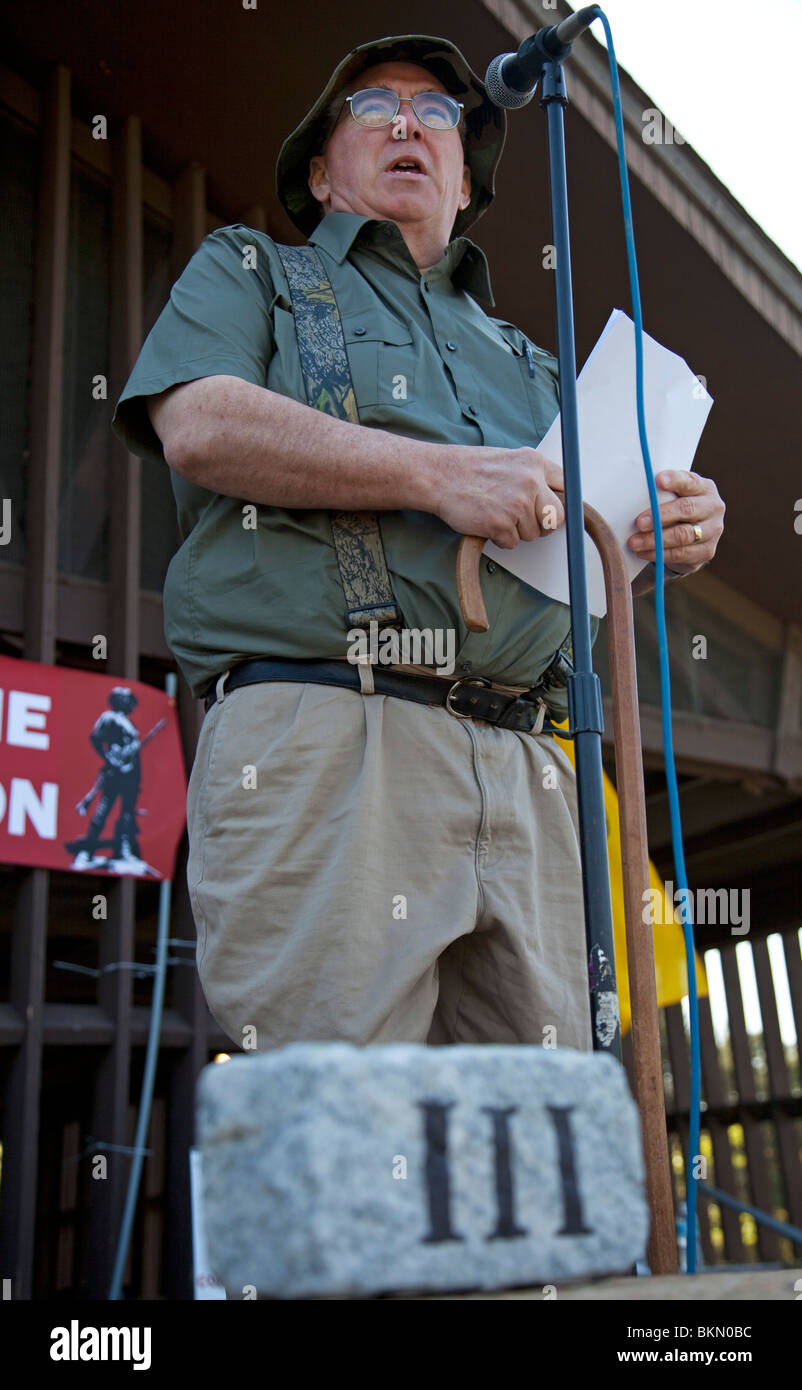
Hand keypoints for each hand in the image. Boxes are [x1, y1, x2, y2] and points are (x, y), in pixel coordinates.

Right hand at [437, 445, 565, 548]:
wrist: (439, 476)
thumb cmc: (470, 470)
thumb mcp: (509, 460)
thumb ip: (533, 475)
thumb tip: (553, 498)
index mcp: (534, 463)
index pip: (567, 487)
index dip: (562, 503)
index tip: (557, 511)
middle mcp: (530, 481)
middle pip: (556, 518)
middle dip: (542, 524)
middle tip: (522, 519)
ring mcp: (517, 504)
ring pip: (533, 534)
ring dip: (516, 531)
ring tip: (496, 514)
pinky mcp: (502, 524)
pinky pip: (512, 543)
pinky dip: (499, 539)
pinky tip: (486, 522)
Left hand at [627, 470, 724, 573]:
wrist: (691, 536)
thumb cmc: (676, 508)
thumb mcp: (673, 496)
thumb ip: (662, 493)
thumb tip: (636, 492)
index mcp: (705, 487)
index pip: (690, 482)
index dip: (675, 480)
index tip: (658, 480)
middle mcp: (713, 507)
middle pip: (686, 510)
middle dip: (660, 516)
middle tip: (638, 523)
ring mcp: (713, 530)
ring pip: (683, 535)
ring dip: (655, 540)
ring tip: (634, 542)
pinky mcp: (707, 550)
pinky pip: (681, 554)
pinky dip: (659, 554)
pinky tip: (643, 552)